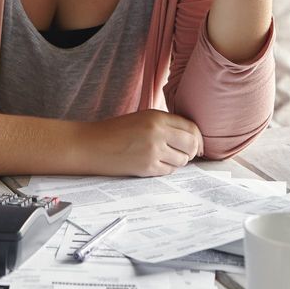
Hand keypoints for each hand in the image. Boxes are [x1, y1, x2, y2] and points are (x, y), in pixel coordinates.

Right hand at [83, 110, 203, 176]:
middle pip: (191, 145)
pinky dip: (166, 169)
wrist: (91, 145)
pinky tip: (155, 163)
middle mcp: (157, 133)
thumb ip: (166, 125)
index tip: (197, 144)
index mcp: (157, 117)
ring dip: (178, 161)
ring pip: (182, 160)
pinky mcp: (146, 168)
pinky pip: (168, 171)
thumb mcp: (142, 118)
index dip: (198, 138)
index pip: (191, 128)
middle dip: (192, 151)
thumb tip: (192, 138)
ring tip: (164, 157)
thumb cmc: (115, 131)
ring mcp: (153, 151)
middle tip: (184, 153)